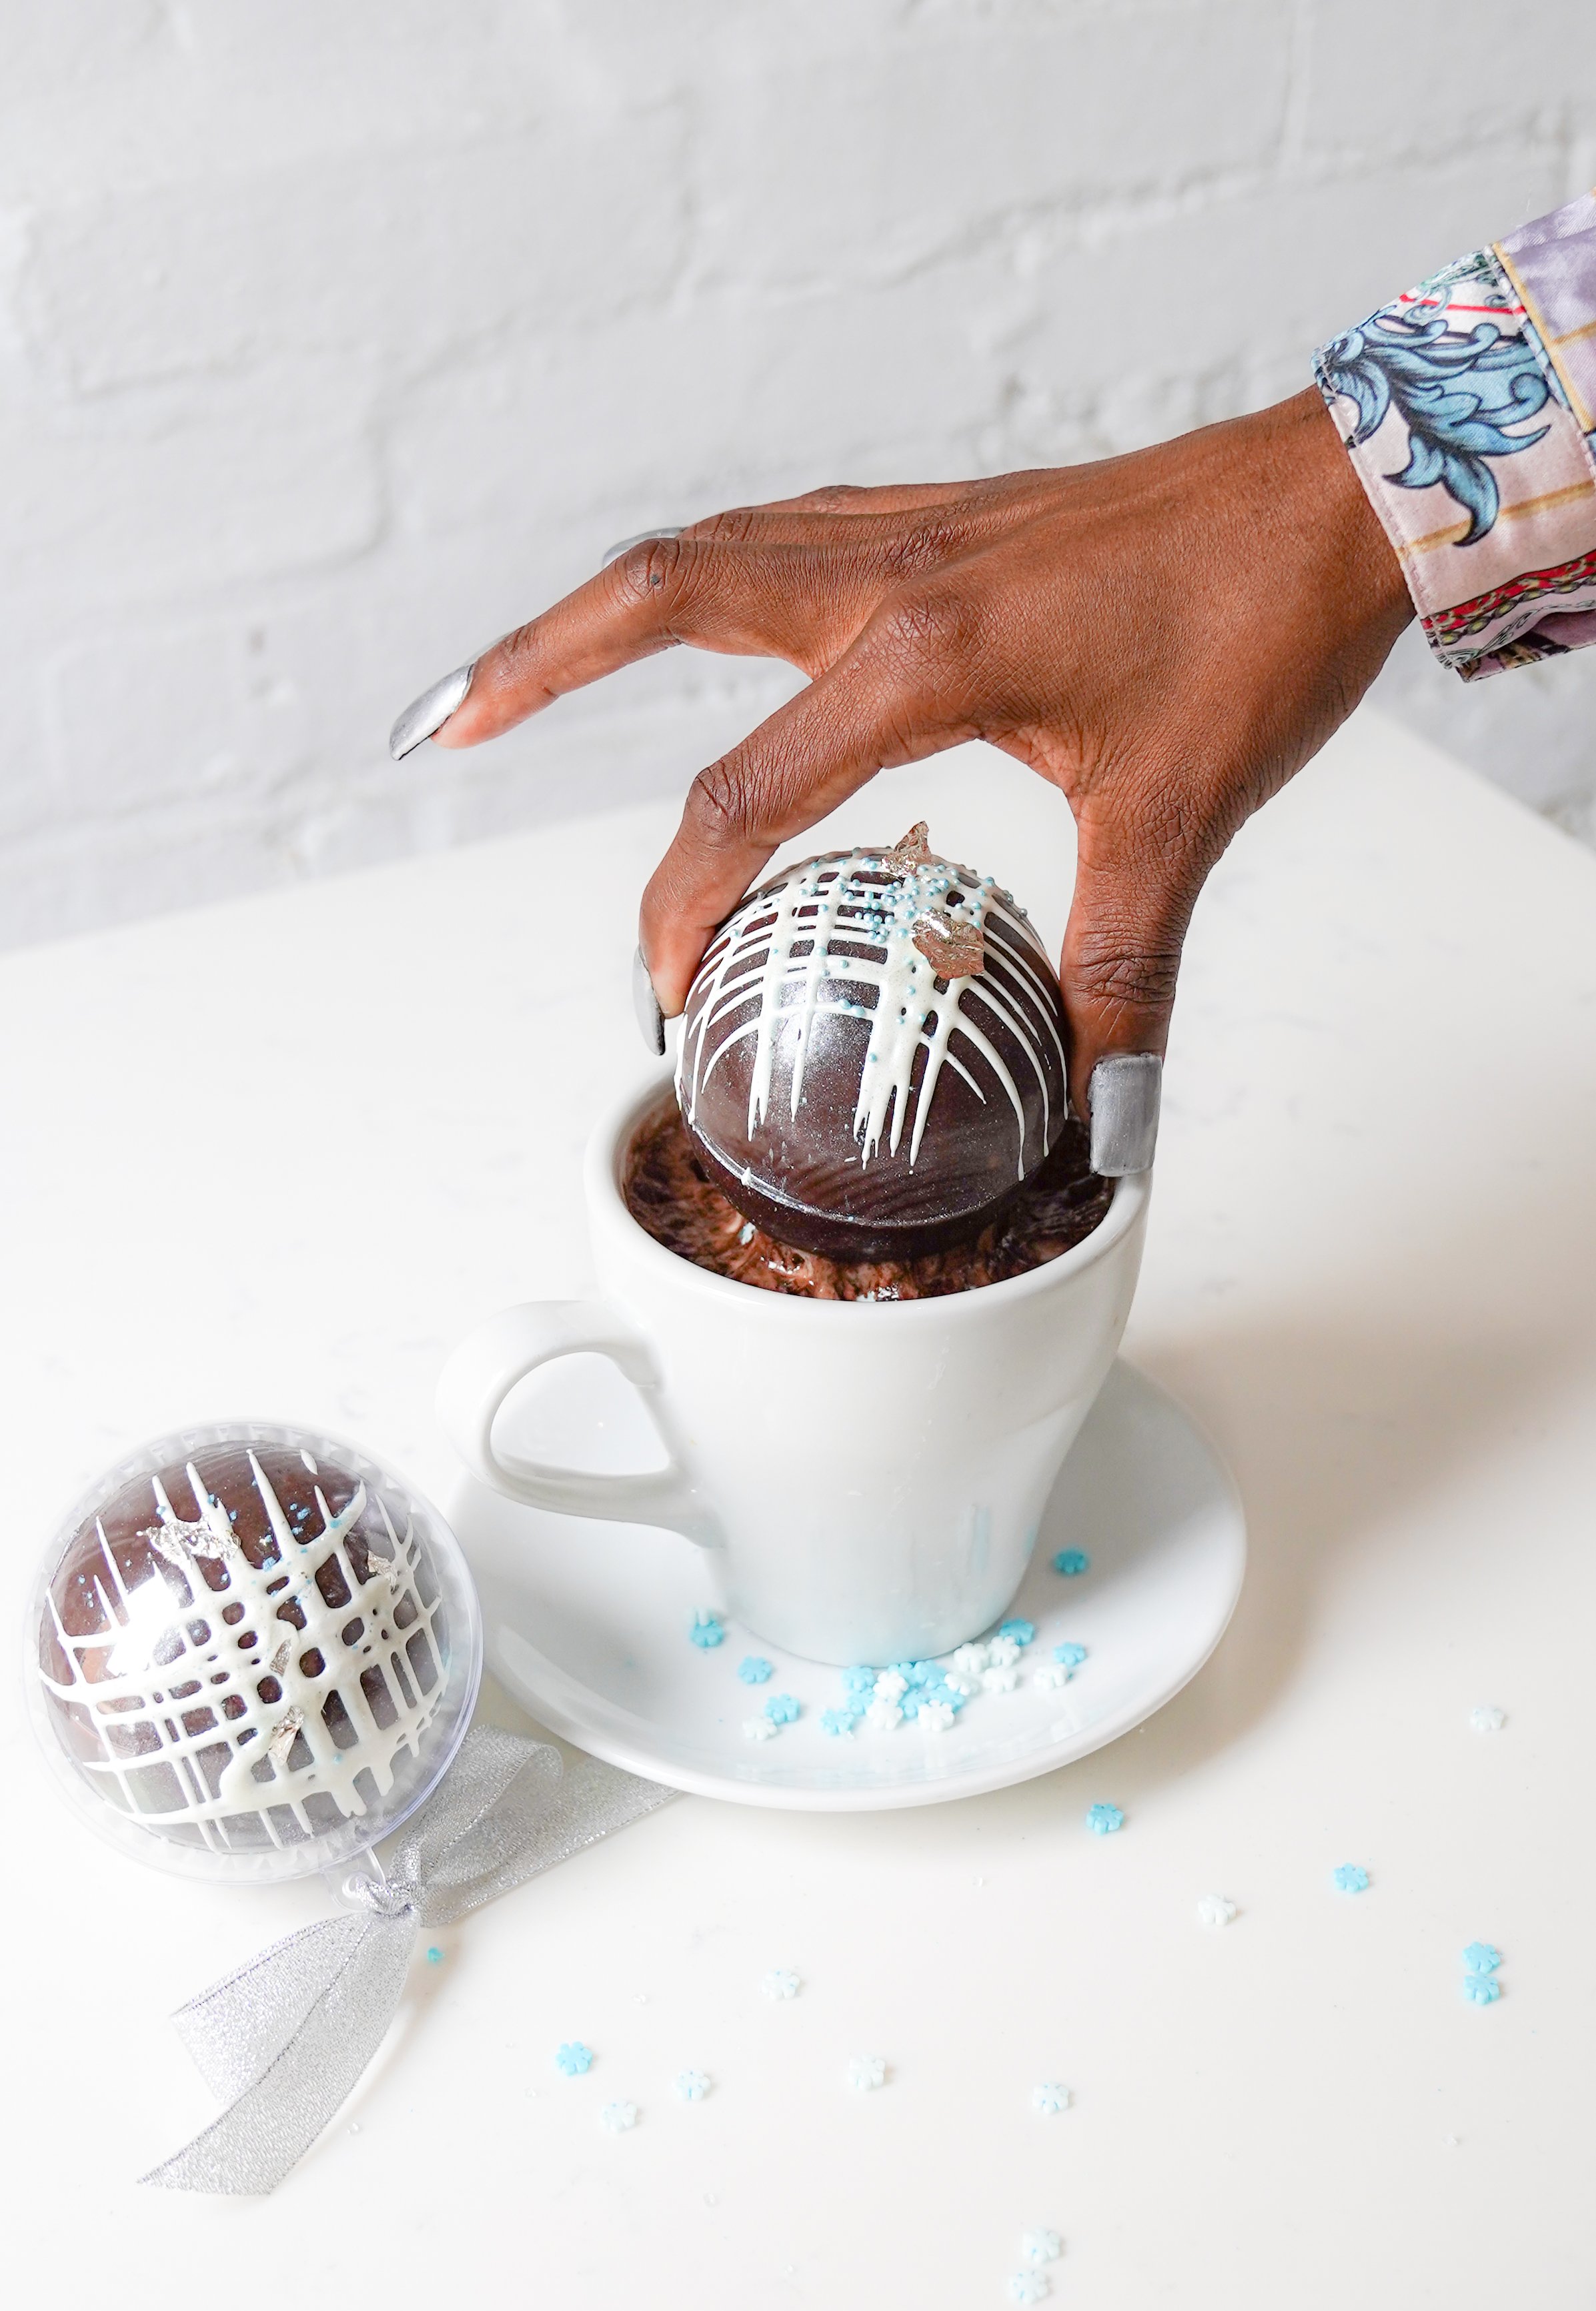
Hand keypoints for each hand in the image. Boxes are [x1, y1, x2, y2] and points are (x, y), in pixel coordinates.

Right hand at [411, 388, 1411, 1121]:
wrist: (1338, 495)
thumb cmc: (1261, 626)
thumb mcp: (1181, 817)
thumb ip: (1120, 976)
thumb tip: (1103, 1123)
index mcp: (926, 650)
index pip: (744, 789)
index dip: (682, 900)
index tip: (663, 989)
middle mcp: (891, 575)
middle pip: (657, 594)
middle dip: (532, 665)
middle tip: (439, 727)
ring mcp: (911, 536)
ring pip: (707, 550)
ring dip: (597, 610)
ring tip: (517, 675)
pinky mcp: (943, 527)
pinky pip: (780, 537)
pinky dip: (704, 581)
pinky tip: (700, 629)